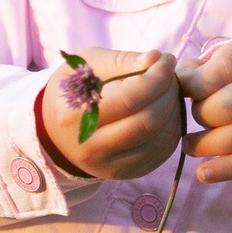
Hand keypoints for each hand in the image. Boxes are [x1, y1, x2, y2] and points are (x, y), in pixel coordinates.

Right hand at [37, 47, 183, 180]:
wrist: (57, 131)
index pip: (130, 98)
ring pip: (160, 139)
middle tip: (171, 74)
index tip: (166, 59)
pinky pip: (162, 152)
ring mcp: (110, 166)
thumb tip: (156, 58)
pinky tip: (166, 110)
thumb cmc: (76, 90)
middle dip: (169, 92)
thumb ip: (121, 60)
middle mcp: (91, 148)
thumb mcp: (87, 65)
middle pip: (149, 121)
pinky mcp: (127, 174)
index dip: (156, 77)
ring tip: (169, 90)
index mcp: (75, 117)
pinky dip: (172, 128)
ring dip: (174, 110)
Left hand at [175, 40, 231, 184]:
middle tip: (191, 117)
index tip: (185, 90)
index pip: (227, 67)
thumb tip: (172, 88)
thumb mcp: (209, 64)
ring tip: (188, 146)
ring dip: (209, 145)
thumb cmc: (225, 77)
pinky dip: (226, 170)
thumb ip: (189, 73)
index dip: (199, 83)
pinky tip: (203, 174)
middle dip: (204, 115)